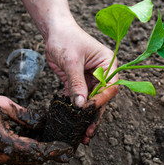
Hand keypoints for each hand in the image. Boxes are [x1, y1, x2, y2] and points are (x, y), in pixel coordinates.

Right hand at [0, 78, 72, 164]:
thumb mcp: (3, 104)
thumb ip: (26, 117)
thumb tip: (43, 124)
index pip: (32, 151)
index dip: (51, 151)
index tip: (65, 149)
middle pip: (28, 160)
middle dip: (46, 153)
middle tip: (62, 147)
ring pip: (20, 159)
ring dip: (36, 152)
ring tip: (50, 141)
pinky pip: (10, 156)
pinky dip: (24, 150)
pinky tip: (32, 139)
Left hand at [11, 0, 118, 143]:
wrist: (53, 31)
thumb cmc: (66, 38)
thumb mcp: (71, 61)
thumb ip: (77, 83)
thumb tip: (81, 105)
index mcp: (108, 63)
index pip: (110, 86)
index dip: (101, 99)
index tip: (89, 110)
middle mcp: (102, 72)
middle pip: (101, 97)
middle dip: (94, 114)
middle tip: (88, 132)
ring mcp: (90, 78)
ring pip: (90, 101)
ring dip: (84, 116)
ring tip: (81, 133)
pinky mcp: (79, 82)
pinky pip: (78, 98)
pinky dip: (74, 109)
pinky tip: (71, 122)